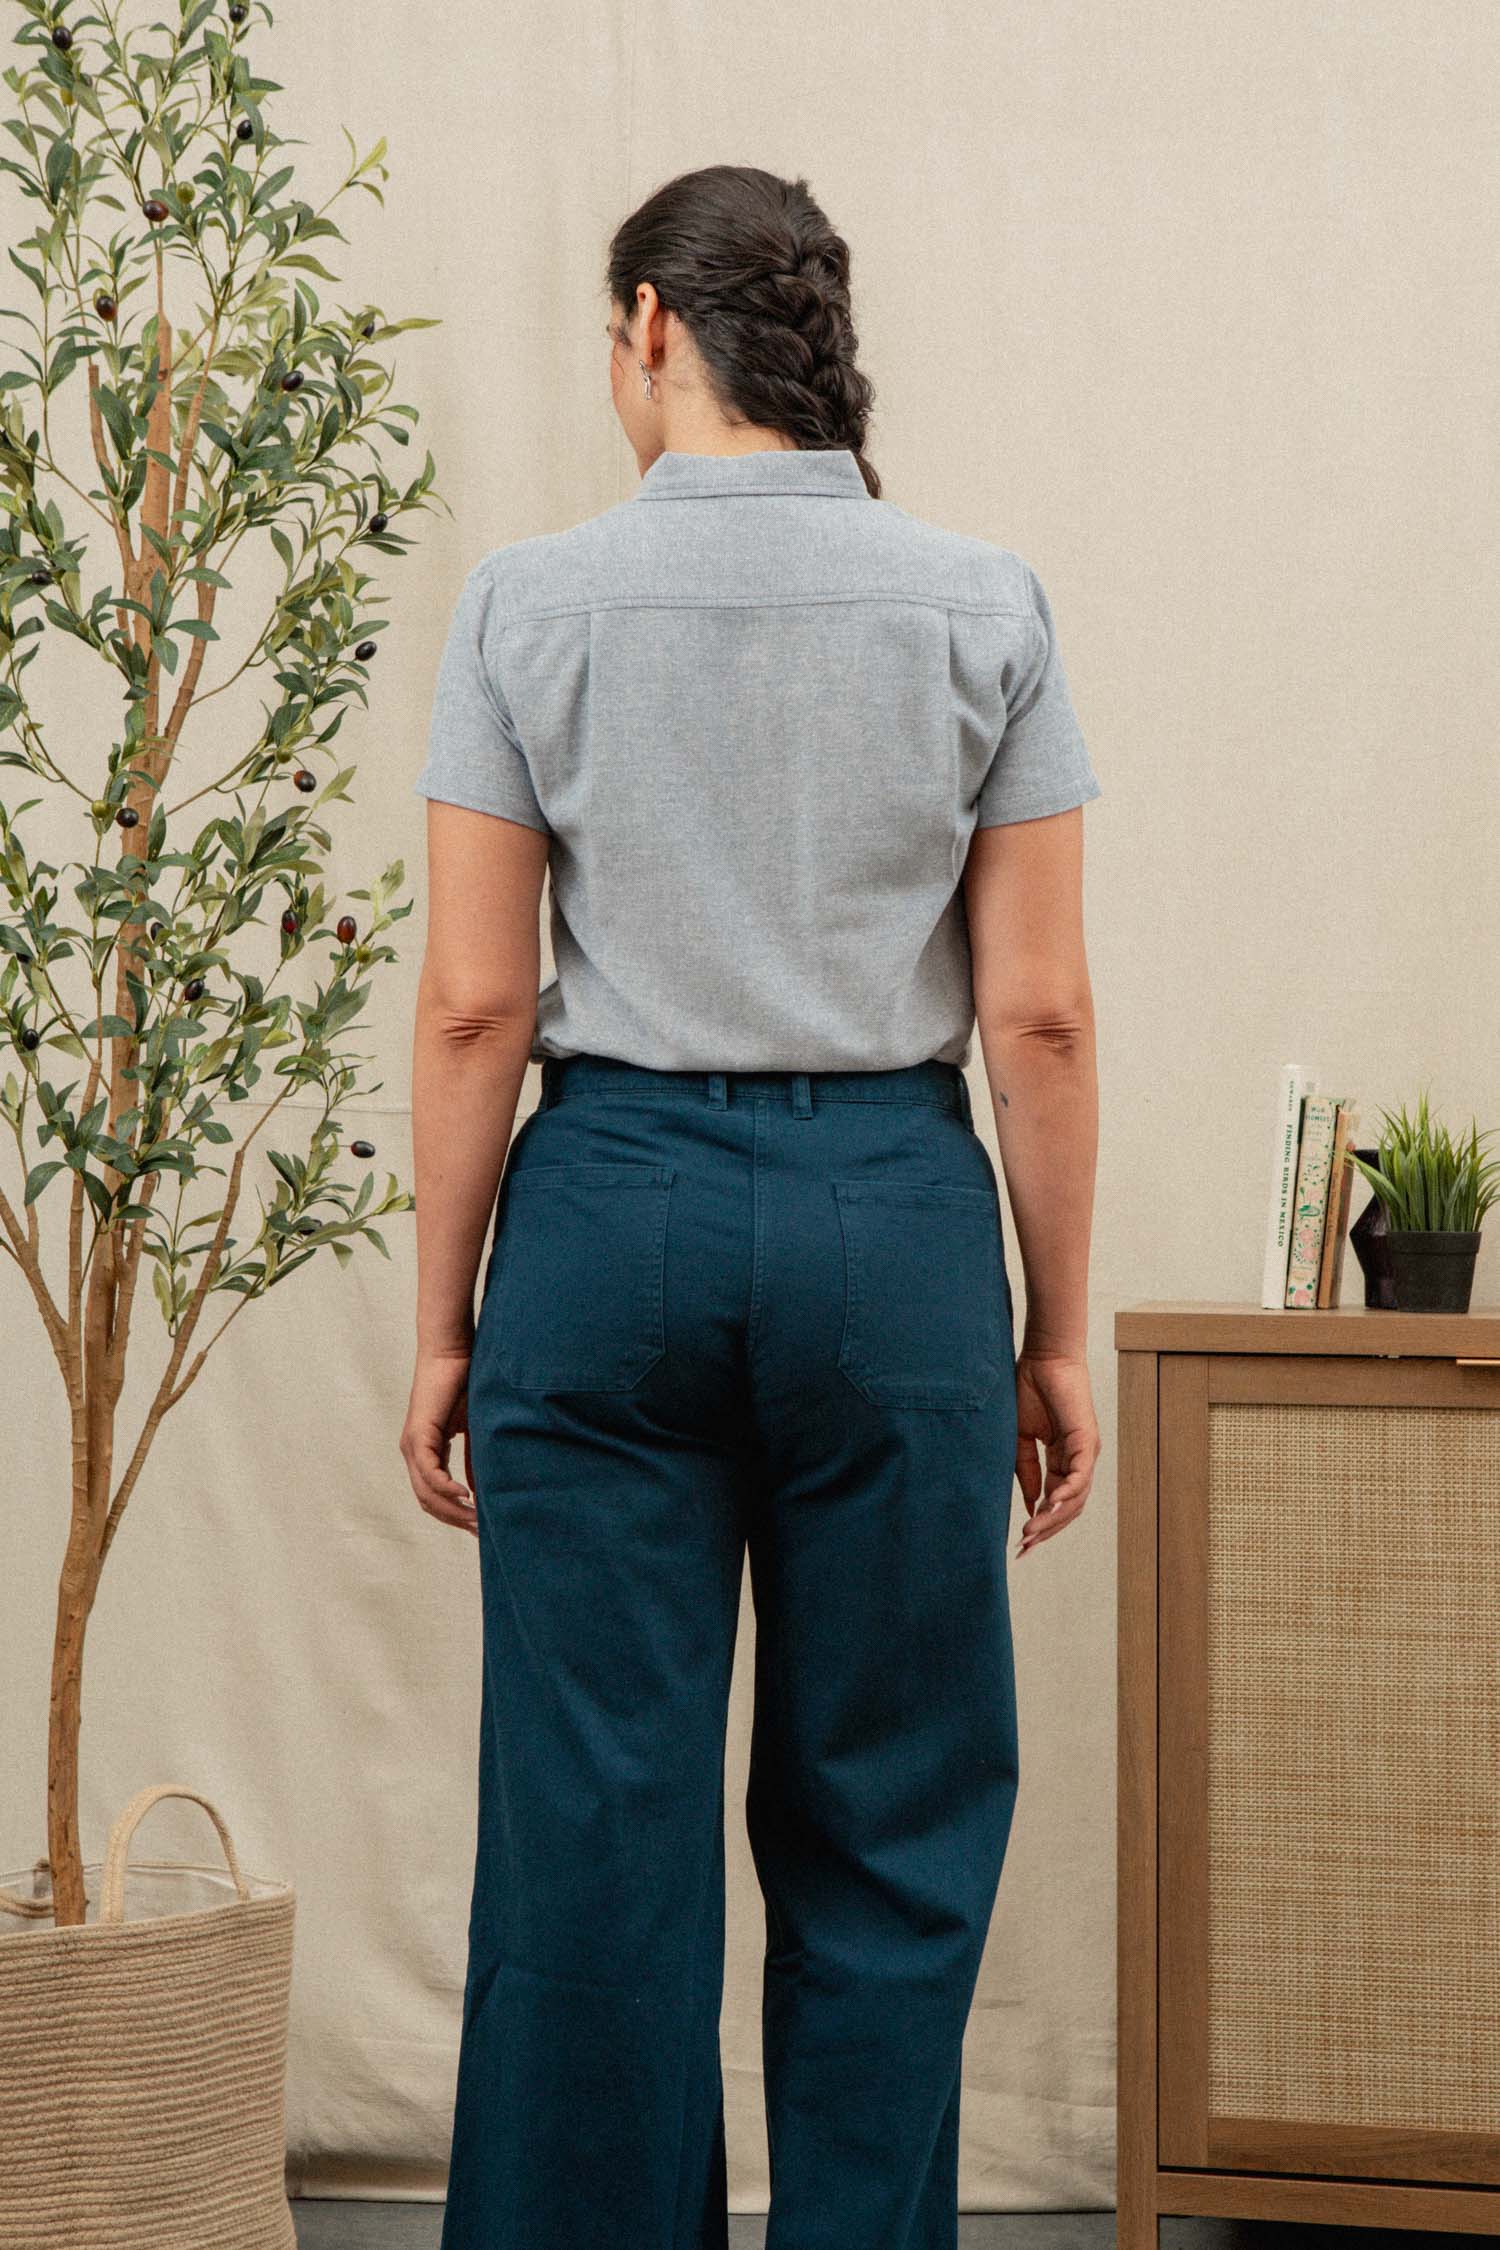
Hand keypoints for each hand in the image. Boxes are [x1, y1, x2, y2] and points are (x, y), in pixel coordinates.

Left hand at [399, 1344, 478, 1536]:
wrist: (453, 1352)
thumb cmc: (465, 1383)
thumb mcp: (474, 1430)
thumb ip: (475, 1460)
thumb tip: (480, 1492)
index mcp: (424, 1452)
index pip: (433, 1497)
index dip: (454, 1516)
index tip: (479, 1529)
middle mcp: (413, 1453)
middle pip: (428, 1502)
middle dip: (455, 1520)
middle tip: (481, 1533)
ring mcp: (412, 1445)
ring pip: (427, 1492)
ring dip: (452, 1509)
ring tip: (477, 1519)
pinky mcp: (418, 1435)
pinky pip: (429, 1473)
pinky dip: (447, 1488)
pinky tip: (466, 1496)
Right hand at [1012, 1348, 1099, 1558]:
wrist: (1042, 1357)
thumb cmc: (1029, 1390)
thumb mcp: (1019, 1439)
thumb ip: (1025, 1471)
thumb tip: (1030, 1506)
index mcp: (1062, 1461)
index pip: (1055, 1502)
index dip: (1040, 1524)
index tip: (1020, 1545)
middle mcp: (1078, 1461)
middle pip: (1069, 1508)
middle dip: (1047, 1530)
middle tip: (1025, 1548)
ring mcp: (1085, 1452)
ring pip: (1076, 1498)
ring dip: (1054, 1517)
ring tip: (1032, 1531)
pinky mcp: (1087, 1439)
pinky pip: (1080, 1474)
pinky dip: (1067, 1492)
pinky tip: (1050, 1504)